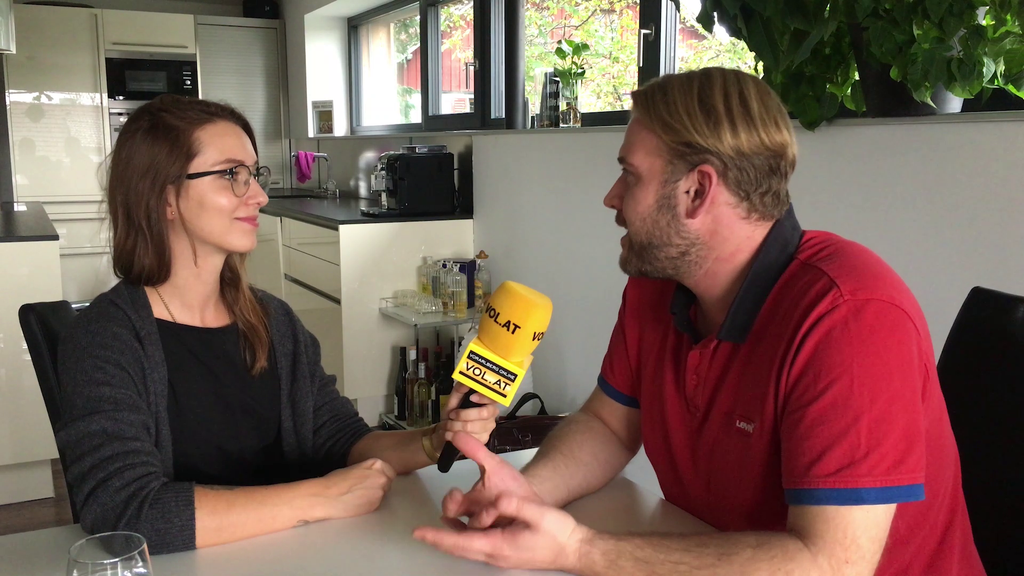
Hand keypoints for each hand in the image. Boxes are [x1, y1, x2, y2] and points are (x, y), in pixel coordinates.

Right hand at [317, 458, 395, 519]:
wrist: (326, 496)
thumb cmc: (335, 480)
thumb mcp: (356, 468)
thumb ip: (369, 471)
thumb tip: (374, 476)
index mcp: (376, 464)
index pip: (389, 471)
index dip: (382, 476)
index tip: (373, 480)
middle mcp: (382, 477)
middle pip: (388, 482)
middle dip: (379, 485)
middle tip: (365, 488)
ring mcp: (380, 492)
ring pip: (383, 494)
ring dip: (375, 494)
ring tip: (359, 496)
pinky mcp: (375, 505)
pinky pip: (377, 503)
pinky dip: (370, 503)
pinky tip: (358, 502)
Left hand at [414, 494, 592, 571]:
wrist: (574, 550)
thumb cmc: (559, 533)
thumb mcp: (540, 514)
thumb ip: (516, 505)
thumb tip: (497, 499)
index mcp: (500, 546)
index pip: (462, 542)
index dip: (439, 537)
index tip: (420, 532)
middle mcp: (495, 554)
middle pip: (459, 548)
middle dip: (439, 539)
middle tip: (419, 533)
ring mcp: (499, 556)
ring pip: (467, 548)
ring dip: (450, 539)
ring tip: (434, 530)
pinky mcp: (504, 552)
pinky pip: (477, 546)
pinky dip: (463, 539)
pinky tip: (460, 529)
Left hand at [432, 384, 499, 450]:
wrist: (446, 433)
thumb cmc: (452, 415)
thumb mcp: (452, 400)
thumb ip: (459, 390)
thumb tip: (466, 381)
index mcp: (487, 402)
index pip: (493, 397)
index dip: (484, 397)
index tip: (471, 397)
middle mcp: (491, 414)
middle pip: (484, 413)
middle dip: (463, 414)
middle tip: (452, 415)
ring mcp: (489, 428)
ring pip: (473, 426)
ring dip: (455, 426)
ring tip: (448, 425)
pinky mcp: (483, 440)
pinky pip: (470, 438)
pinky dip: (456, 436)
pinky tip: (451, 434)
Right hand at [437, 431, 542, 529]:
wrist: (532, 500)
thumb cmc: (510, 485)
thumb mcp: (494, 465)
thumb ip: (475, 450)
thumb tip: (456, 433)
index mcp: (468, 502)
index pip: (451, 504)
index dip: (450, 500)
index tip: (456, 492)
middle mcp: (473, 518)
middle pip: (456, 523)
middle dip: (458, 514)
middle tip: (465, 504)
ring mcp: (486, 531)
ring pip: (473, 532)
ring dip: (479, 522)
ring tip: (490, 513)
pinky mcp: (499, 539)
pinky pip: (490, 540)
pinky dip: (493, 532)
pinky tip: (500, 524)